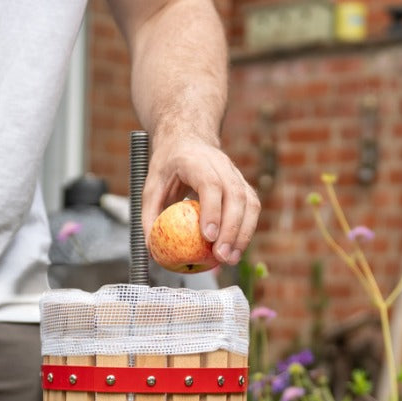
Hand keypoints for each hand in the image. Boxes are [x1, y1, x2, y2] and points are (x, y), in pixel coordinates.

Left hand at [142, 135, 260, 269]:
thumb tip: (150, 249)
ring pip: (249, 202)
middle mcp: (220, 164)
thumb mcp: (151, 186)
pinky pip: (251, 208)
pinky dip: (246, 231)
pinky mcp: (243, 185)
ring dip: (243, 233)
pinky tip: (237, 250)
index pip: (210, 183)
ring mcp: (236, 173)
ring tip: (231, 259)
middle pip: (234, 195)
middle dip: (231, 229)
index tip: (208, 237)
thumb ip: (149, 216)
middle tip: (221, 256)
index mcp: (195, 160)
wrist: (187, 141)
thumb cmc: (168, 166)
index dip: (212, 210)